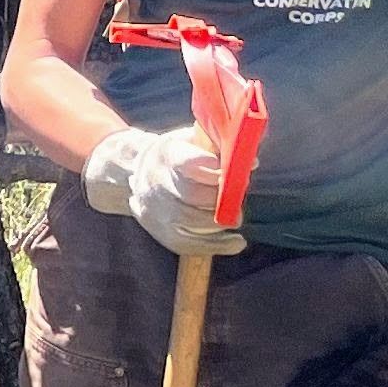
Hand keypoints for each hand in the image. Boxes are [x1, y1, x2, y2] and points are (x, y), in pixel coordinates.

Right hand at [83, 124, 245, 257]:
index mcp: (166, 153)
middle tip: (237, 198)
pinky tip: (236, 242)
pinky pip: (189, 244)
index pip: (184, 160)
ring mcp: (154, 208)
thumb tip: (250, 163)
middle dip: (220, 198)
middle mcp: (155, 180)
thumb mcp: (194, 140)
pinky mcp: (159, 231)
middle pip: (190, 194)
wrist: (137, 171)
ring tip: (236, 217)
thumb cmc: (178, 155)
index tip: (228, 171)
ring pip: (189, 220)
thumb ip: (221, 148)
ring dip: (219, 221)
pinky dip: (216, 246)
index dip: (208, 167)